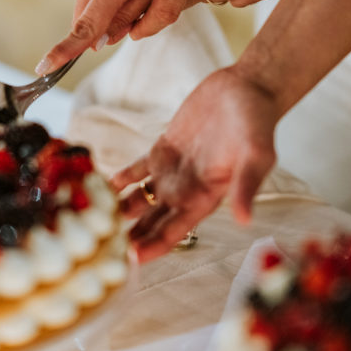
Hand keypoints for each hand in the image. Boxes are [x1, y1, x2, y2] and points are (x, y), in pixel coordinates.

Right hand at [35, 0, 198, 74]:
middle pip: (84, 21)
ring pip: (85, 10)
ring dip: (102, 13)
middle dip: (101, 30)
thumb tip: (102, 41)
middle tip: (132, 12)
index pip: (86, 26)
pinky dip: (100, 0)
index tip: (45, 68)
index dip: (65, 51)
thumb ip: (132, 17)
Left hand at [112, 68, 277, 262]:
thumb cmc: (257, 124)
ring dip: (120, 210)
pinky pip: (137, 169)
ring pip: (141, 198)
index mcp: (206, 196)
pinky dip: (120, 178)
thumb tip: (245, 220)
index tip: (131, 260)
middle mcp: (186, 188)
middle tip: (101, 246)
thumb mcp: (256, 154)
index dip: (155, 245)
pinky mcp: (162, 148)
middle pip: (153, 220)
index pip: (176, 230)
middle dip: (131, 235)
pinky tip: (102, 185)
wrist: (245, 90)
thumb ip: (246, 185)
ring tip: (94, 219)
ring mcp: (172, 169)